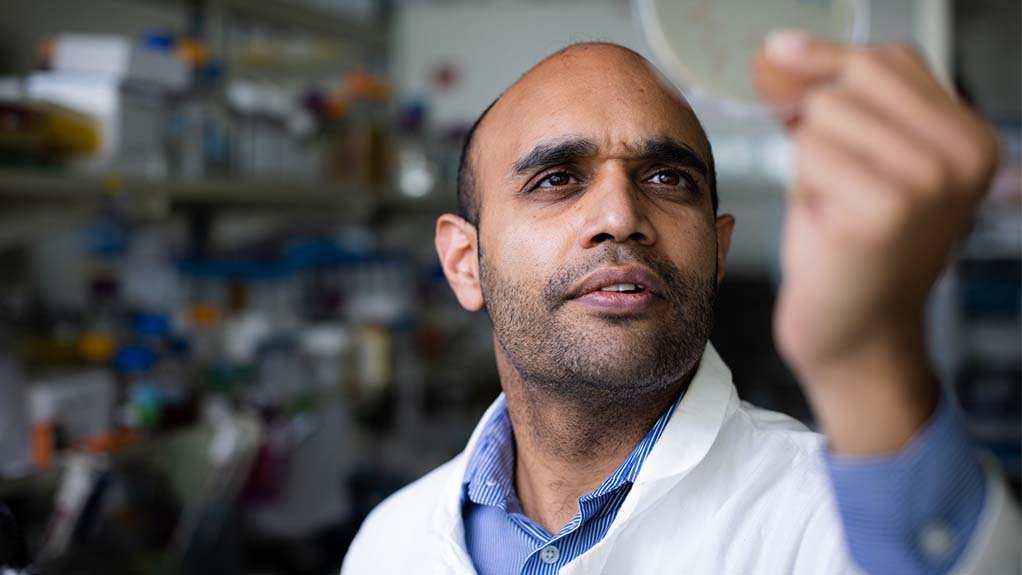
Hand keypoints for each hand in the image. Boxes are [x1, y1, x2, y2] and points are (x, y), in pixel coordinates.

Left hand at [753, 31, 999, 452]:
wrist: (854, 336)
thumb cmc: (848, 250)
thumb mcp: (855, 161)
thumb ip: (830, 102)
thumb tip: (778, 50)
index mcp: (970, 138)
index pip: (888, 60)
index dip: (824, 64)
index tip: (784, 71)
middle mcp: (962, 155)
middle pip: (852, 80)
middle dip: (818, 124)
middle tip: (834, 182)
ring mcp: (928, 182)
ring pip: (824, 114)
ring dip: (810, 161)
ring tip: (835, 207)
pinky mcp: (884, 210)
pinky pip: (809, 152)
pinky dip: (803, 186)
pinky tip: (828, 225)